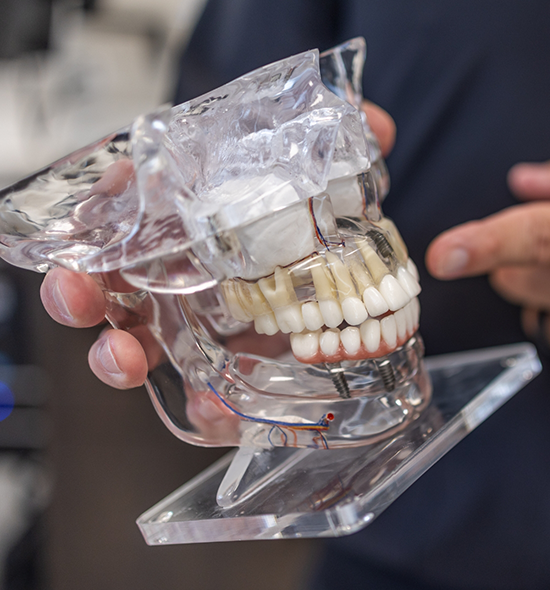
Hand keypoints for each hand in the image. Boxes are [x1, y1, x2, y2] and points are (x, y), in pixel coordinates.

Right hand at [39, 102, 396, 389]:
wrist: (342, 305)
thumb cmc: (315, 243)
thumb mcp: (332, 199)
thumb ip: (350, 161)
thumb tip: (377, 125)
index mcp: (191, 227)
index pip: (131, 210)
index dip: (109, 208)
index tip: (109, 205)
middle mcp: (179, 277)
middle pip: (107, 283)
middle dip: (80, 289)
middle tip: (78, 293)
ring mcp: (193, 330)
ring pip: (133, 344)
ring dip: (116, 354)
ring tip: (124, 359)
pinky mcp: (220, 376)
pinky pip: (196, 398)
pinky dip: (198, 408)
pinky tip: (208, 410)